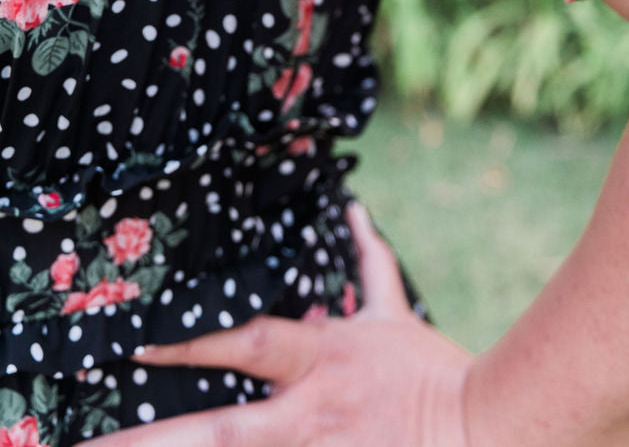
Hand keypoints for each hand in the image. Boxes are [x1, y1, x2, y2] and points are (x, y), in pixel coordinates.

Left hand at [74, 200, 474, 446]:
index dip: (188, 344)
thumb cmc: (432, 370)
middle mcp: (309, 412)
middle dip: (154, 444)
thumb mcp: (393, 313)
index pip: (244, 343)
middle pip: (220, 433)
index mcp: (321, 357)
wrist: (485, 428)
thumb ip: (367, 265)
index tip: (134, 350)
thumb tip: (355, 213)